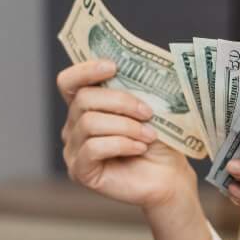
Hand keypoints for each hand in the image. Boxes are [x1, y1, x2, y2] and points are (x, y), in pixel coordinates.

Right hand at [56, 59, 194, 211]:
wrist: (170, 176)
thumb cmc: (159, 141)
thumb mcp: (148, 107)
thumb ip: (134, 86)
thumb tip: (132, 63)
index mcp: (87, 106)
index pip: (69, 82)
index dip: (86, 70)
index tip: (114, 67)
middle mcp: (74, 126)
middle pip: (83, 99)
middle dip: (120, 102)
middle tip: (147, 112)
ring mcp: (73, 150)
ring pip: (89, 123)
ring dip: (126, 126)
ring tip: (148, 135)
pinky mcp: (80, 171)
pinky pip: (93, 148)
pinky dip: (121, 145)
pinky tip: (139, 149)